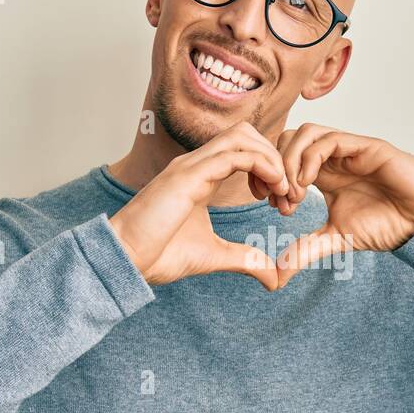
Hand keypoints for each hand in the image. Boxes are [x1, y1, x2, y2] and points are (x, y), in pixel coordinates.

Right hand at [108, 123, 289, 288]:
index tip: (282, 200)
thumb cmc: (158, 255)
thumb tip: (274, 278)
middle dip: (275, 158)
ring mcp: (191, 166)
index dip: (270, 169)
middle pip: (246, 134)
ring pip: (242, 137)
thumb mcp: (214, 257)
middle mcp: (195, 164)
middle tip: (288, 193)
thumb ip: (245, 260)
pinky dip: (262, 164)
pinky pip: (235, 154)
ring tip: (283, 190)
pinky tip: (273, 189)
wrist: (125, 259)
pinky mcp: (189, 176)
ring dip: (271, 158)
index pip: (243, 150)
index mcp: (200, 176)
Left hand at [271, 124, 413, 287]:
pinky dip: (310, 158)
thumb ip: (307, 249)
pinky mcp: (365, 146)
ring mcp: (349, 149)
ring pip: (306, 133)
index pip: (284, 159)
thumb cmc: (386, 225)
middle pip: (289, 140)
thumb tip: (277, 274)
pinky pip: (329, 140)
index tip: (275, 206)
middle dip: (276, 167)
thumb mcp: (336, 239)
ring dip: (291, 161)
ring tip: (295, 193)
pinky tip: (309, 184)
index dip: (272, 179)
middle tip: (281, 199)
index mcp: (324, 173)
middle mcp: (333, 157)